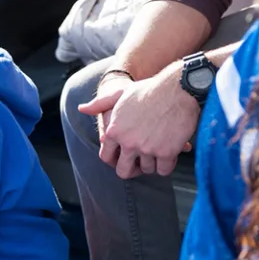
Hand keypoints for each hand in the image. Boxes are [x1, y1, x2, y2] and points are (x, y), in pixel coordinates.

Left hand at [80, 68, 197, 178]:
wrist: (177, 89)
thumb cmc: (147, 90)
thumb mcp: (118, 94)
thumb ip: (99, 104)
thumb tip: (82, 109)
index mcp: (113, 131)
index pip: (106, 157)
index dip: (114, 160)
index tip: (121, 159)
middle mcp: (127, 142)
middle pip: (124, 170)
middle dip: (131, 169)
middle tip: (139, 164)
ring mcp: (147, 148)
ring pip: (147, 169)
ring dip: (151, 164)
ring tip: (155, 153)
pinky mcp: (167, 152)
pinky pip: (164, 170)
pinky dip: (167, 165)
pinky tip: (168, 155)